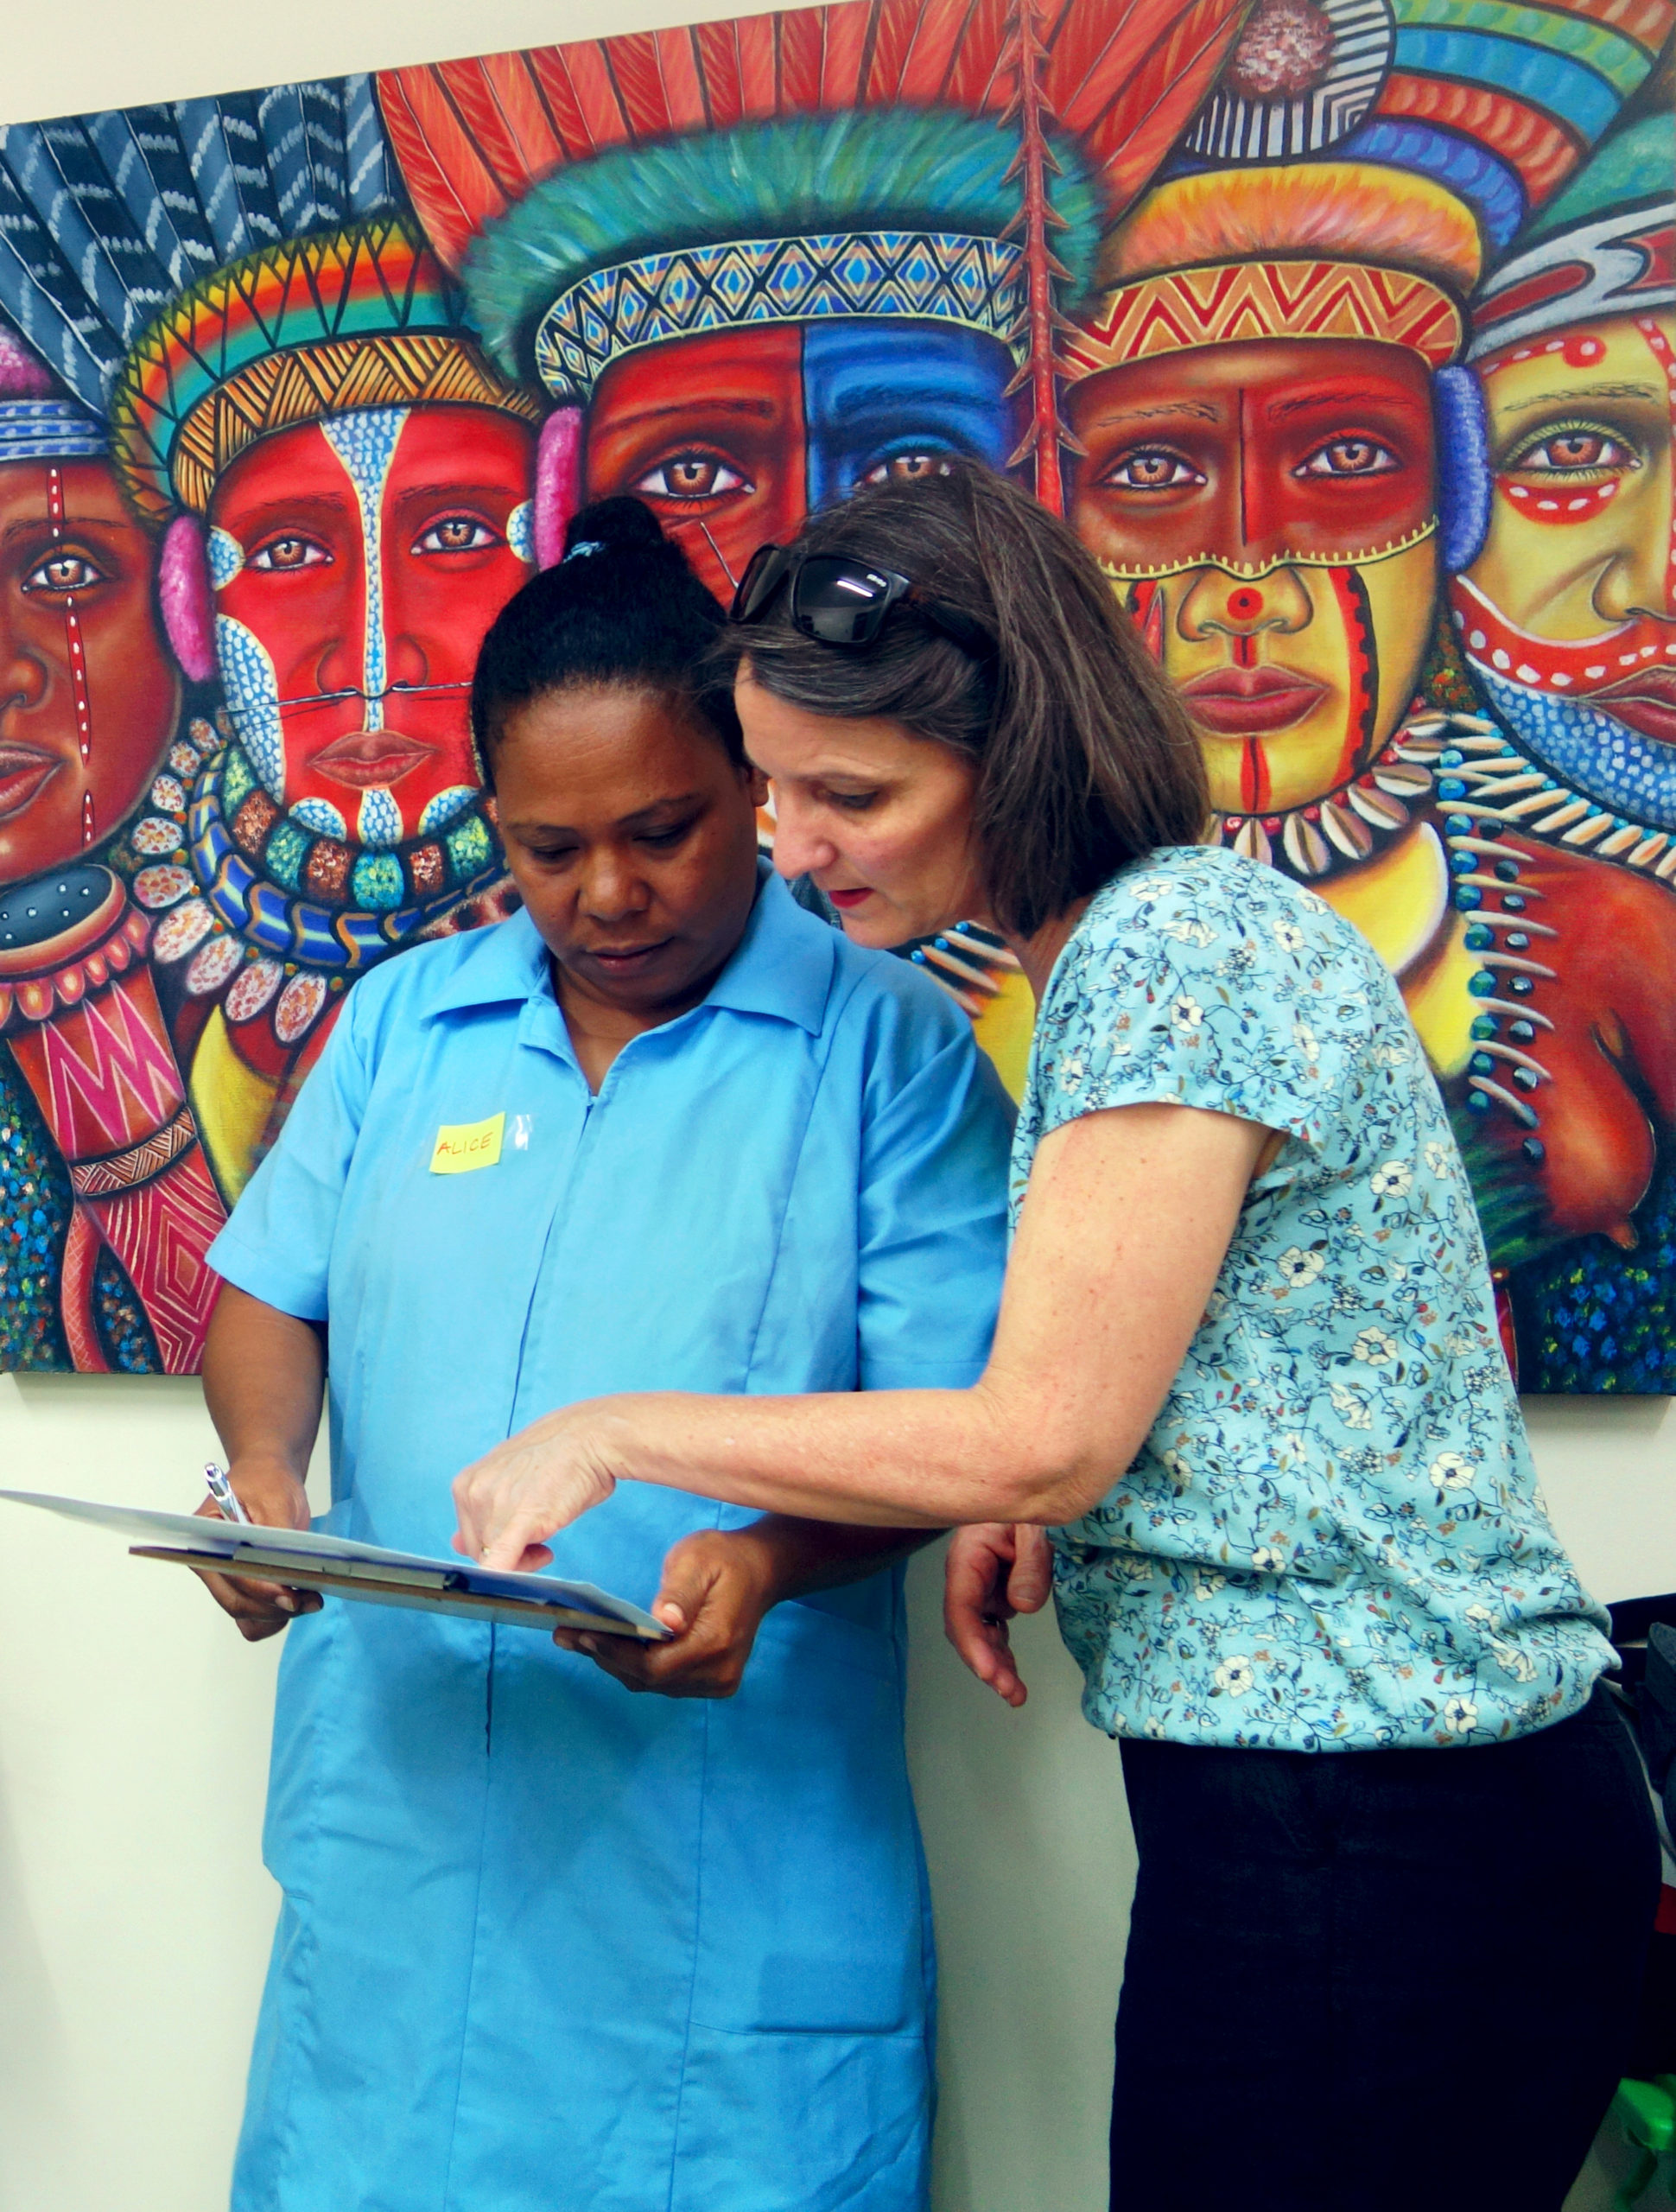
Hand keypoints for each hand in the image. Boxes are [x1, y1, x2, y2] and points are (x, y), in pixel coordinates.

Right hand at [192, 1458, 319, 1643]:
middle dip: (274, 1608)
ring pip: (246, 1615)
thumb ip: (277, 1537)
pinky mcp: (244, 1587)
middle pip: (237, 1602)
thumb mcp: (276, 1500)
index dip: (261, 1590)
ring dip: (278, 1615)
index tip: (289, 1596)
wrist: (268, 1477)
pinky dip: (276, 1616)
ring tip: (311, 1600)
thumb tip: (286, 1570)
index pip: (232, 1574)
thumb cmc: (265, 1482)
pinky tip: (299, 1602)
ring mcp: (226, 1579)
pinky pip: (255, 1617)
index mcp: (206, 1539)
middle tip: (310, 1600)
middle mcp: (210, 1564)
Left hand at [451, 1406, 617, 1571]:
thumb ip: (483, 1510)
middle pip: (481, 1550)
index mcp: (466, 1483)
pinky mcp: (519, 1521)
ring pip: (496, 1560)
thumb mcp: (509, 1476)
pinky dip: (513, 1572)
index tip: (518, 1538)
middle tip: (540, 1543)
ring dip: (525, 1559)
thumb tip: (458, 1543)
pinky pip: (501, 1564)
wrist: (591, 1438)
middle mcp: (473, 1493)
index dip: (494, 1544)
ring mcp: (493, 1507)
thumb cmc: (559, 1455)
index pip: (469, 1535)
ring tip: (547, 1542)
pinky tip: (542, 1555)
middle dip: (510, 1553)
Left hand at [554, 1528, 776, 1698]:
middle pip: (650, 1679)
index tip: (581, 1634)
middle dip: (606, 1657)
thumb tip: (664, 1621)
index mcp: (716, 1640)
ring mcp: (718, 1681)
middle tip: (566, 1634)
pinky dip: (636, 1666)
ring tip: (579, 1639)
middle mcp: (718, 1671)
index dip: (615, 1654)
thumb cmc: (724, 1559)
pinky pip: (664, 1682)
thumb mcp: (698, 1558)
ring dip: (616, 1663)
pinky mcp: (713, 1682)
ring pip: (653, 1684)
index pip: (655, 1665)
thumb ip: (680, 1590)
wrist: (760, 1571)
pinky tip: (611, 1646)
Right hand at [943, 1522, 1052, 1706]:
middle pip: (966, 1628)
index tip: (989, 1672)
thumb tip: (1022, 1606)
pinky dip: (1001, 1650)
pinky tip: (1012, 1672)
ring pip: (980, 1632)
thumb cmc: (1022, 1504)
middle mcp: (968, 1576)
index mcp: (968, 1557)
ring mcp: (980, 1586)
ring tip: (1016, 1693)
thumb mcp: (1032, 1526)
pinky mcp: (994, 1591)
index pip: (961, 1608)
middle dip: (985, 1664)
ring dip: (995, 1663)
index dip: (972, 1644)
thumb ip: (1030, 1562)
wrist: (1026, 1489)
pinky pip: (993, 1626)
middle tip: (1010, 1691)